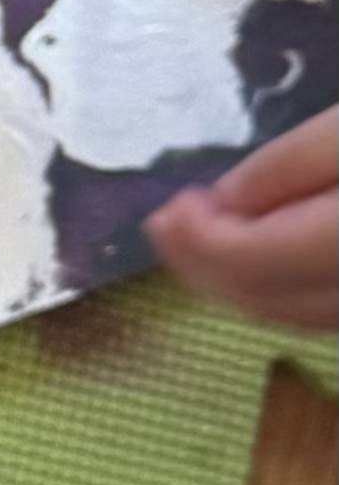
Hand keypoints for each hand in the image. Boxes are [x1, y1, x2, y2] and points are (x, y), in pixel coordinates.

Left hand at [145, 109, 338, 337]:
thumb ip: (283, 168)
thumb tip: (220, 203)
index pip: (253, 262)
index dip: (199, 241)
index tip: (171, 206)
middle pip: (267, 298)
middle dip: (205, 265)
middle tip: (163, 224)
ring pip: (293, 316)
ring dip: (235, 281)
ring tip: (195, 238)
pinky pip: (320, 312)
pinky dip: (275, 288)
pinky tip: (253, 255)